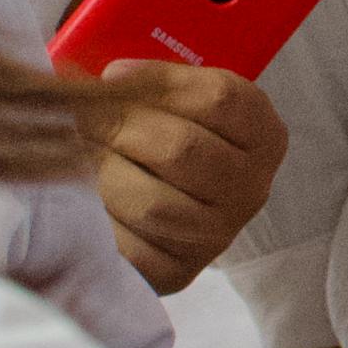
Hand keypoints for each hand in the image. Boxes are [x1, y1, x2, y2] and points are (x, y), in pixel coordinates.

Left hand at [96, 60, 288, 294]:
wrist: (171, 204)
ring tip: (89, 160)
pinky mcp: (180, 272)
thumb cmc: (170, 137)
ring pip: (152, 202)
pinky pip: (131, 247)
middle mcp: (251, 188)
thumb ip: (156, 84)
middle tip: (84, 117)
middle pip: (182, 149)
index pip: (218, 100)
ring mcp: (219, 234)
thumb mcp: (181, 101)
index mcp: (263, 135)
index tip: (111, 74)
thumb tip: (109, 80)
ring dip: (106, 175)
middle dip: (120, 127)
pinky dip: (101, 221)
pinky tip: (92, 202)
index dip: (156, 81)